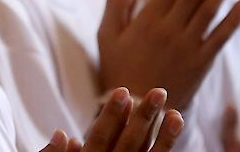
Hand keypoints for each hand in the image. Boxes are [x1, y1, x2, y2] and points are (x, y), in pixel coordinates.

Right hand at [41, 89, 182, 151]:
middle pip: (129, 143)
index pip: (101, 137)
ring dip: (164, 137)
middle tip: (159, 92)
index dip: (113, 115)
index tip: (124, 92)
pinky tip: (175, 133)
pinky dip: (165, 150)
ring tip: (177, 115)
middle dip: (144, 118)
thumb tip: (62, 134)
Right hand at [98, 0, 239, 110]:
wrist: (137, 107)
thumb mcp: (106, 36)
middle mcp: (169, 30)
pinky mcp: (201, 63)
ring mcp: (187, 46)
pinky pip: (220, 37)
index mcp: (146, 21)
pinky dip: (233, 20)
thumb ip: (116, 5)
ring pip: (209, 10)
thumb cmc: (117, 68)